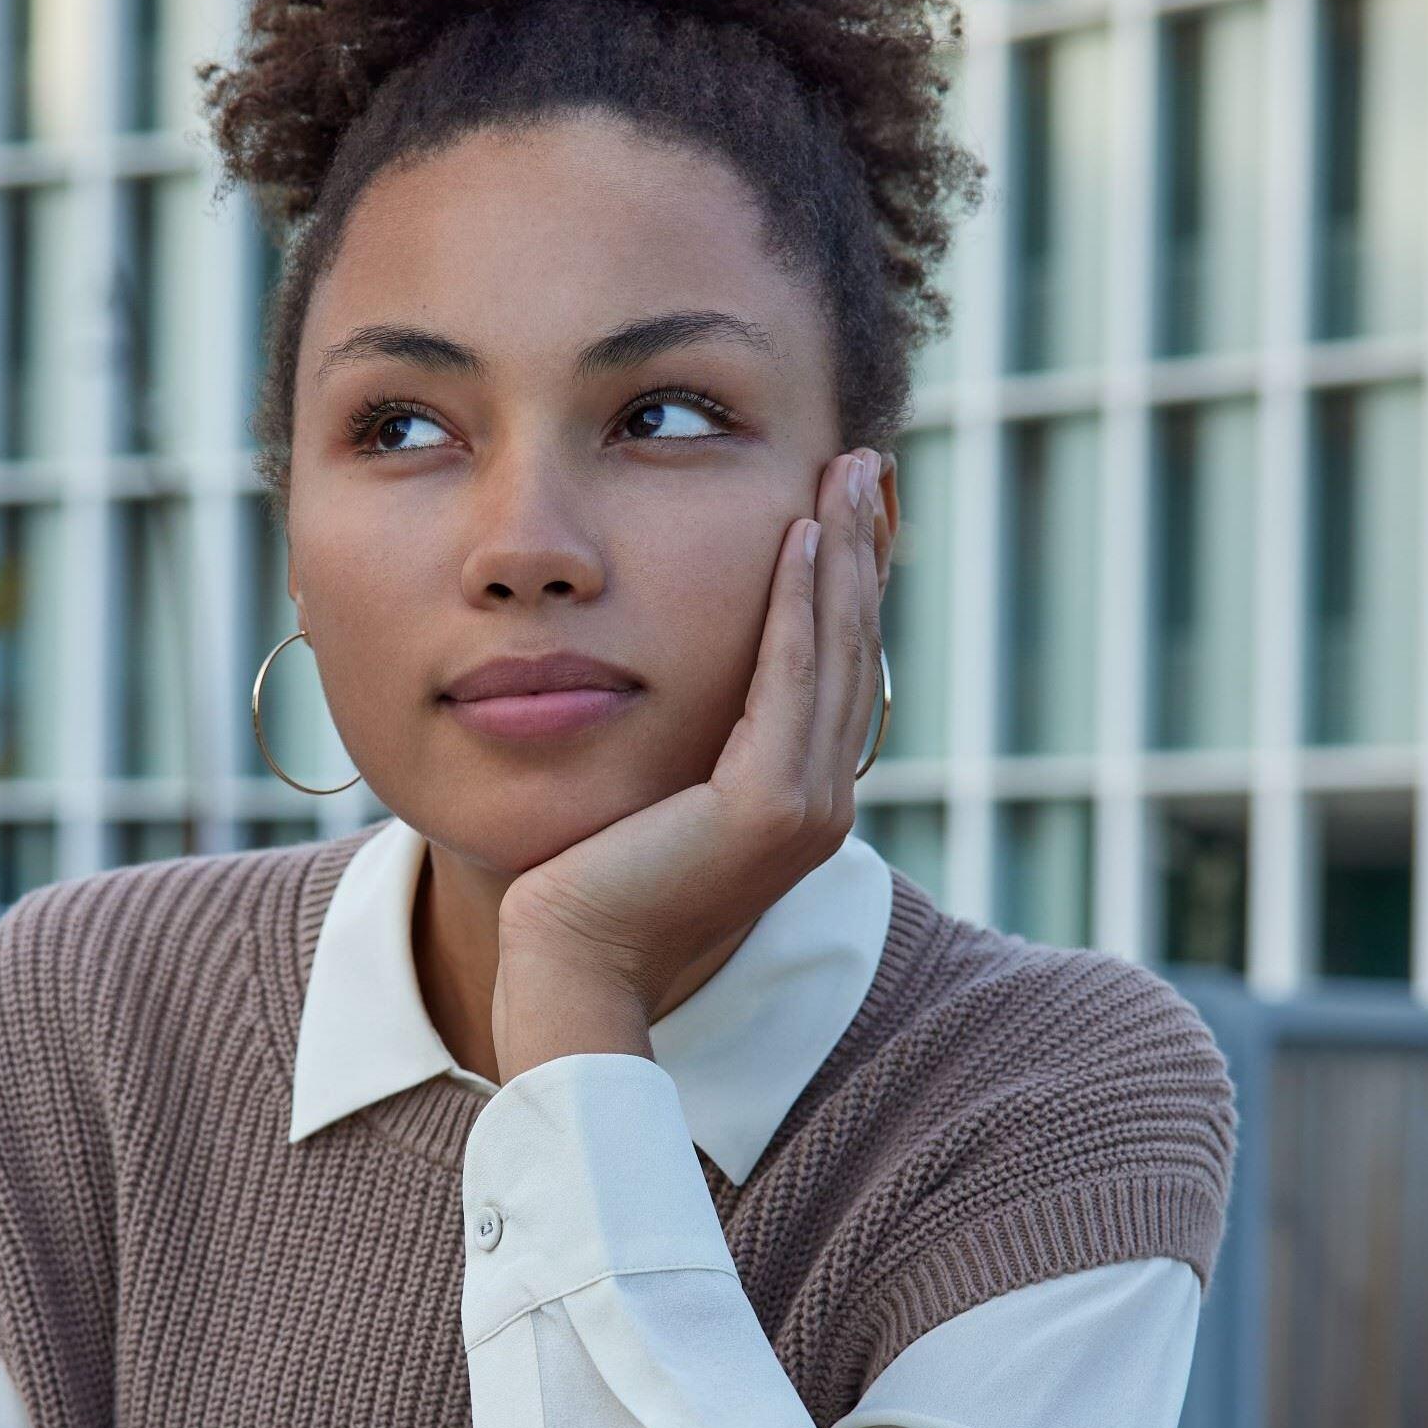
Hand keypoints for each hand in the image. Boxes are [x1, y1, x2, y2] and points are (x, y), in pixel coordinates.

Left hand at [490, 448, 891, 1078]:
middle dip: (860, 549)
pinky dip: (800, 605)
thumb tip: (672, 672)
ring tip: (843, 475)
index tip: (841, 502)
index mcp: (799, 798)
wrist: (567, 965)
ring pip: (835, 653)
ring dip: (844, 555)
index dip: (845, 580)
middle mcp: (822, 802)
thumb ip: (686, 740)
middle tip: (859, 462)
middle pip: (850, 648)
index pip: (832, 666)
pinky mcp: (771, 809)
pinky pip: (791, 681)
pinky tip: (800, 538)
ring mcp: (807, 809)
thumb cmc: (585, 882)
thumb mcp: (651, 789)